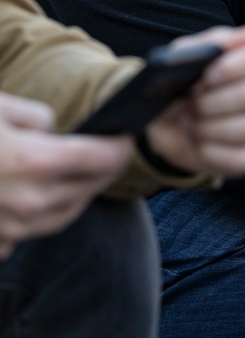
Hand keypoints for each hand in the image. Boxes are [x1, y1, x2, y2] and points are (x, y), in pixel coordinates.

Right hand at [0, 94, 131, 258]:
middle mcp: (25, 202)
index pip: (100, 159)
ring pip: (63, 216)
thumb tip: (54, 133)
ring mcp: (6, 230)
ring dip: (78, 194)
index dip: (119, 146)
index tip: (126, 136)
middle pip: (87, 190)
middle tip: (111, 153)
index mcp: (33, 162)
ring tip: (83, 174)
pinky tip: (35, 194)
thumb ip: (37, 118)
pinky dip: (39, 214)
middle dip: (104, 170)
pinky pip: (27, 233)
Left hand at [145, 26, 244, 177]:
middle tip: (192, 103)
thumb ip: (211, 44)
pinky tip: (201, 144)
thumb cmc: (180, 85)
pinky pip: (244, 156)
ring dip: (212, 128)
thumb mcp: (182, 58)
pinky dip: (213, 152)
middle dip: (216, 100)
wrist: (164, 124)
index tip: (210, 74)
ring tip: (194, 124)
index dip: (240, 63)